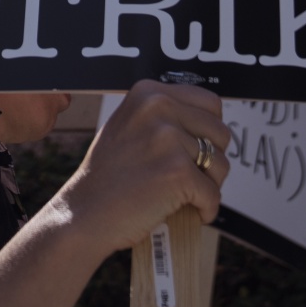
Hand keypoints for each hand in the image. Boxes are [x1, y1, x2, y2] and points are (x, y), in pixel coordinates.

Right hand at [53, 80, 230, 255]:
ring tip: (187, 195)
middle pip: (220, 132)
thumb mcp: (130, 126)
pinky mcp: (178, 171)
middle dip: (213, 159)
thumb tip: (210, 120)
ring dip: (210, 185)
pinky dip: (206, 208)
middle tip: (192, 178)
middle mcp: (158, 107)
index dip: (208, 130)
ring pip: (220, 164)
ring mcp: (168, 138)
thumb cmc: (108, 176)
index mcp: (148, 92)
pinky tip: (193, 213)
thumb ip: (163, 116)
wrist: (84, 213)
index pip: (210, 103)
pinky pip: (213, 193)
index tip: (196, 149)